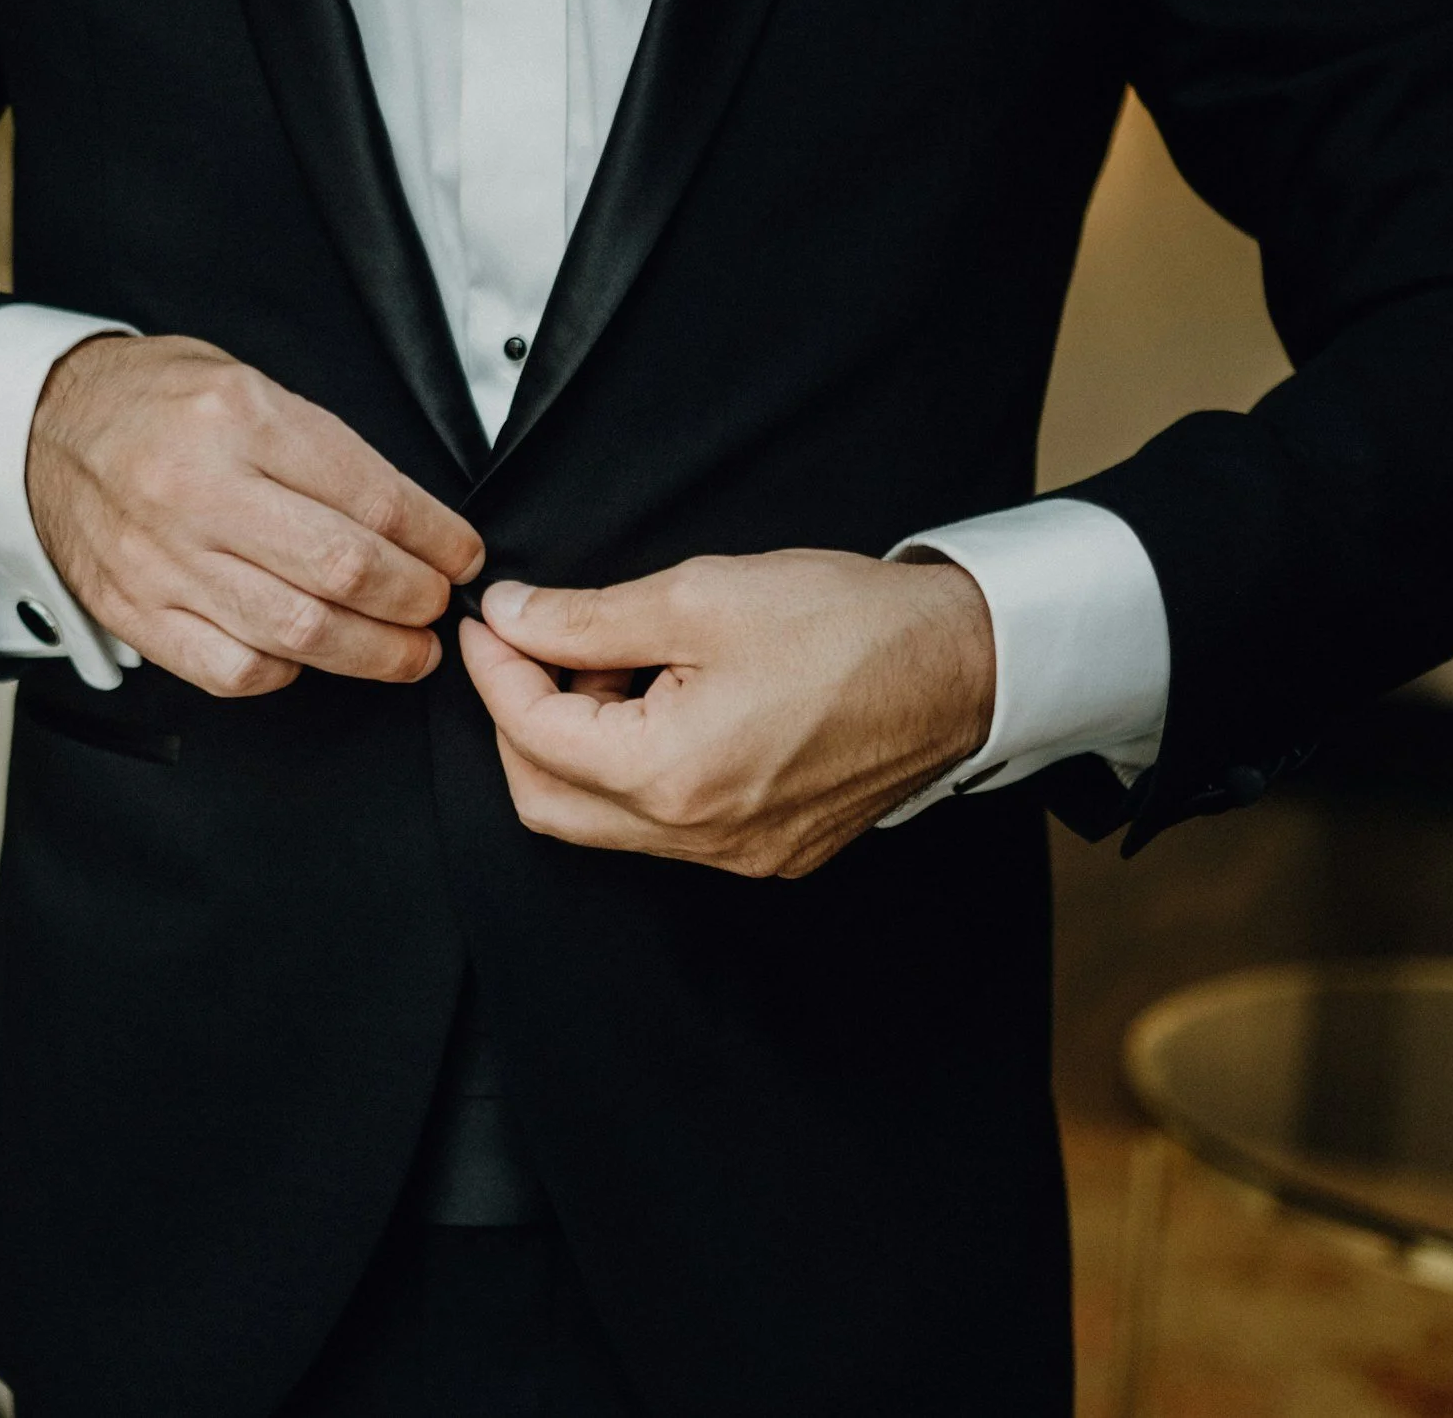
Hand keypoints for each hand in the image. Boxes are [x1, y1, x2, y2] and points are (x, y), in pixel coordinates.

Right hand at [29, 335, 483, 696]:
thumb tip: (415, 523)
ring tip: (406, 650)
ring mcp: (161, 560)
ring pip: (297, 633)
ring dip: (373, 652)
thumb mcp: (249, 384)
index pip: (372, 498)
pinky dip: (286, 673)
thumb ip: (324, 451)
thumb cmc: (157, 403)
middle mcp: (199, 491)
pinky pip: (231, 670)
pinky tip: (308, 656)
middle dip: (415, 600)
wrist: (42, 426)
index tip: (462, 557)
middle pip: (343, 570)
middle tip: (438, 607)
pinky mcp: (135, 613)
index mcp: (240, 418)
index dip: (438, 540)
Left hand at [458, 551, 994, 878]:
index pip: (531, 735)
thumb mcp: (700, 596)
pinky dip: (637, 772)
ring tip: (615, 666)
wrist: (962, 664)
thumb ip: (587, 618)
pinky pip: (665, 830)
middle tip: (535, 648)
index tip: (490, 621)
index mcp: (672, 776)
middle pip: (547, 801)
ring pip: (604, 822)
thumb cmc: (847, 624)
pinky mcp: (769, 852)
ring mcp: (737, 855)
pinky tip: (663, 705)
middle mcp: (698, 837)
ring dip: (580, 747)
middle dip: (520, 722)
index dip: (496, 670)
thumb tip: (512, 619)